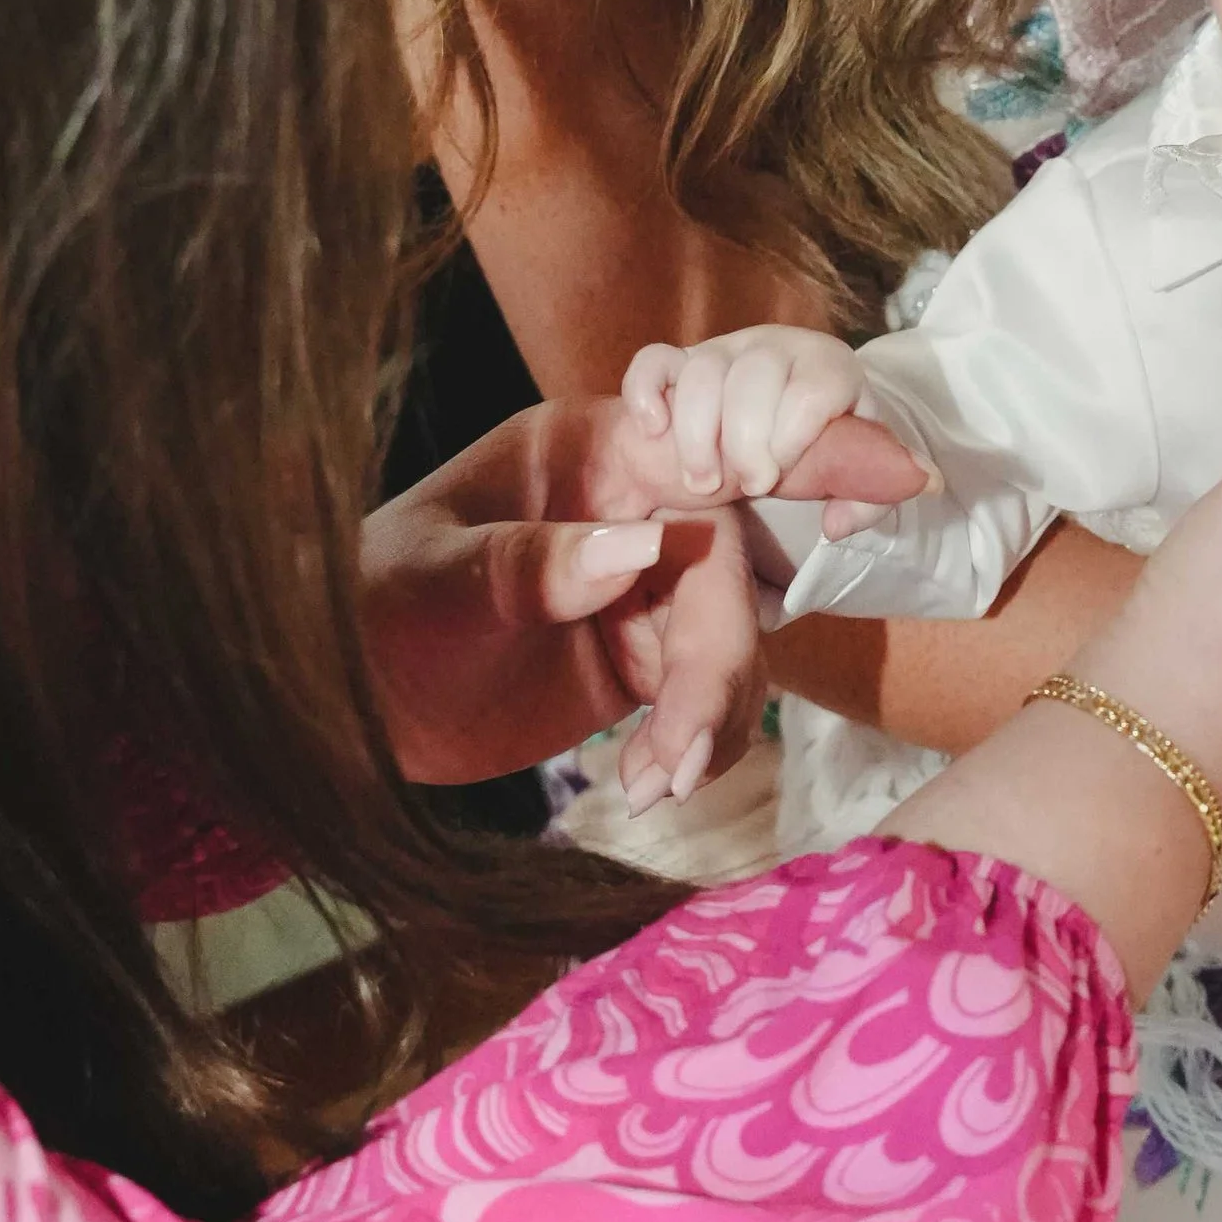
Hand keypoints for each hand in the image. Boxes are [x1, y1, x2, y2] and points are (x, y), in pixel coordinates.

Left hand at [358, 393, 913, 793]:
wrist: (325, 711)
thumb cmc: (359, 611)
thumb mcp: (430, 579)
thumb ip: (532, 559)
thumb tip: (645, 545)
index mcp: (590, 453)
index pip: (714, 440)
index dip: (811, 453)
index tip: (897, 473)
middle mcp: (632, 509)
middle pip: (734, 563)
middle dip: (726, 657)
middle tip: (685, 744)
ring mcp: (641, 588)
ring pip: (730, 637)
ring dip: (710, 712)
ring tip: (651, 778)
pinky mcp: (638, 662)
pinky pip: (706, 693)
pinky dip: (695, 740)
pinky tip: (647, 781)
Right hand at [622, 323, 929, 515]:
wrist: (797, 413)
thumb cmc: (827, 443)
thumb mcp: (860, 469)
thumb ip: (868, 497)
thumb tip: (838, 525)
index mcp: (828, 366)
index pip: (811, 390)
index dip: (790, 439)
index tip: (775, 480)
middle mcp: (776, 347)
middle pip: (753, 377)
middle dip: (743, 442)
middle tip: (746, 489)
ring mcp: (725, 349)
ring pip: (702, 370)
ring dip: (695, 434)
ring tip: (702, 483)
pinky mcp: (683, 359)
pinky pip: (653, 359)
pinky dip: (645, 392)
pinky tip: (653, 433)